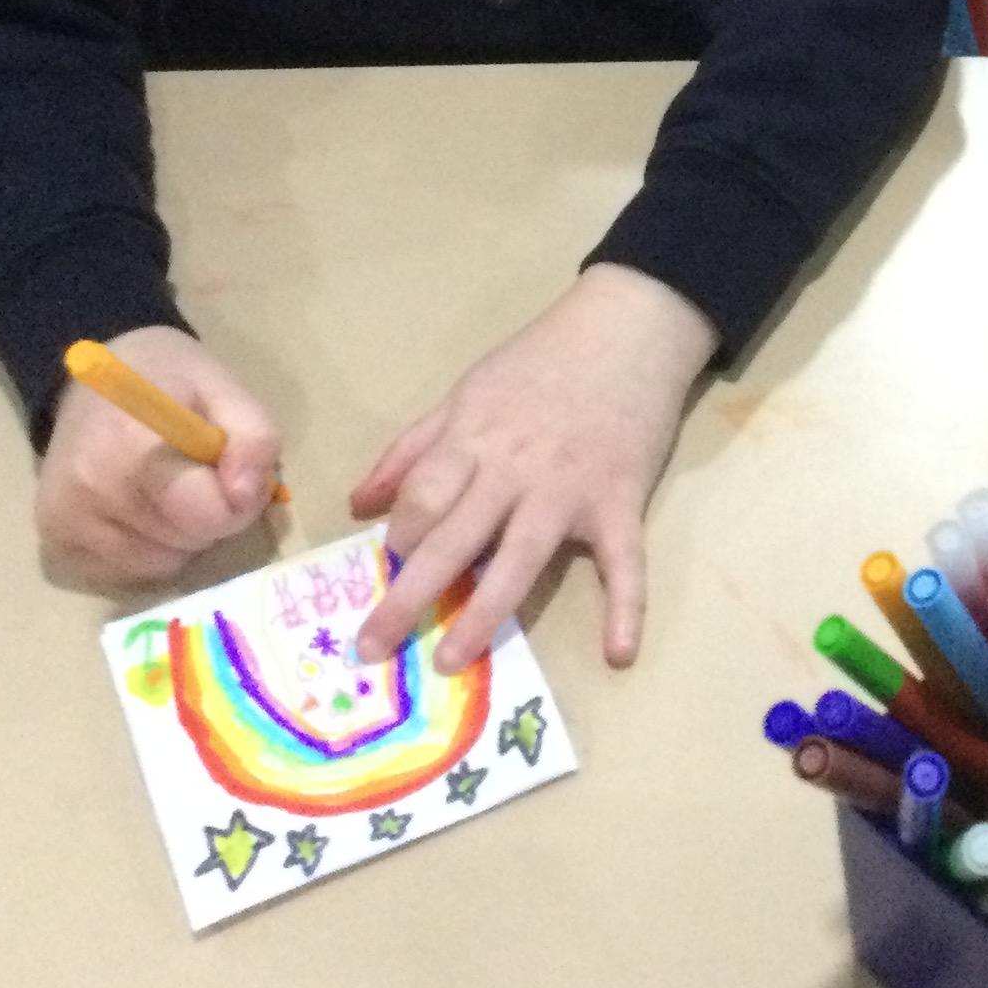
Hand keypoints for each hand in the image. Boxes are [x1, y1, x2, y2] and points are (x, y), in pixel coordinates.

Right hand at [36, 325, 279, 583]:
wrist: (90, 381)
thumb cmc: (165, 382)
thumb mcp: (225, 389)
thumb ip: (254, 437)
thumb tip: (245, 496)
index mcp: (132, 444)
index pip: (210, 516)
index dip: (236, 497)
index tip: (226, 466)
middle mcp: (90, 490)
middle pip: (188, 542)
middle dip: (208, 514)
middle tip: (194, 471)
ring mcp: (66, 522)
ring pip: (161, 564)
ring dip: (180, 536)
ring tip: (166, 487)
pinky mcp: (57, 544)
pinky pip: (130, 572)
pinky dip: (148, 549)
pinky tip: (139, 507)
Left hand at [349, 264, 718, 673]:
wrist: (626, 327)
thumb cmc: (541, 360)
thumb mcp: (465, 390)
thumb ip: (413, 448)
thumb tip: (359, 505)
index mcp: (472, 438)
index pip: (421, 500)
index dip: (400, 539)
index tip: (390, 567)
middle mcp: (513, 469)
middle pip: (453, 539)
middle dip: (408, 596)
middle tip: (372, 650)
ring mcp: (568, 489)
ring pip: (519, 559)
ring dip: (483, 614)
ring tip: (451, 660)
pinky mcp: (619, 501)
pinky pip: (625, 560)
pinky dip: (627, 607)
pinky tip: (618, 653)